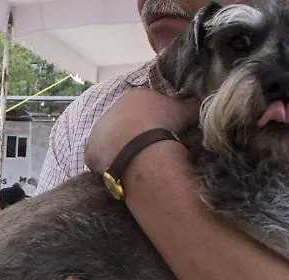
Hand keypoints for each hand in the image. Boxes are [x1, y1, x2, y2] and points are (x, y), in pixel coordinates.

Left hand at [84, 88, 199, 173]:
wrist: (141, 147)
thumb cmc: (163, 124)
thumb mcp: (184, 110)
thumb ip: (190, 104)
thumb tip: (198, 101)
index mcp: (133, 97)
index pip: (142, 108)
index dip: (151, 121)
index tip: (159, 133)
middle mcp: (111, 110)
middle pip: (123, 124)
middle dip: (133, 134)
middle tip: (146, 149)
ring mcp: (98, 132)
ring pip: (109, 141)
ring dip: (118, 150)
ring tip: (134, 162)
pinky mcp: (90, 153)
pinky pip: (99, 160)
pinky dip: (107, 166)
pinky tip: (120, 172)